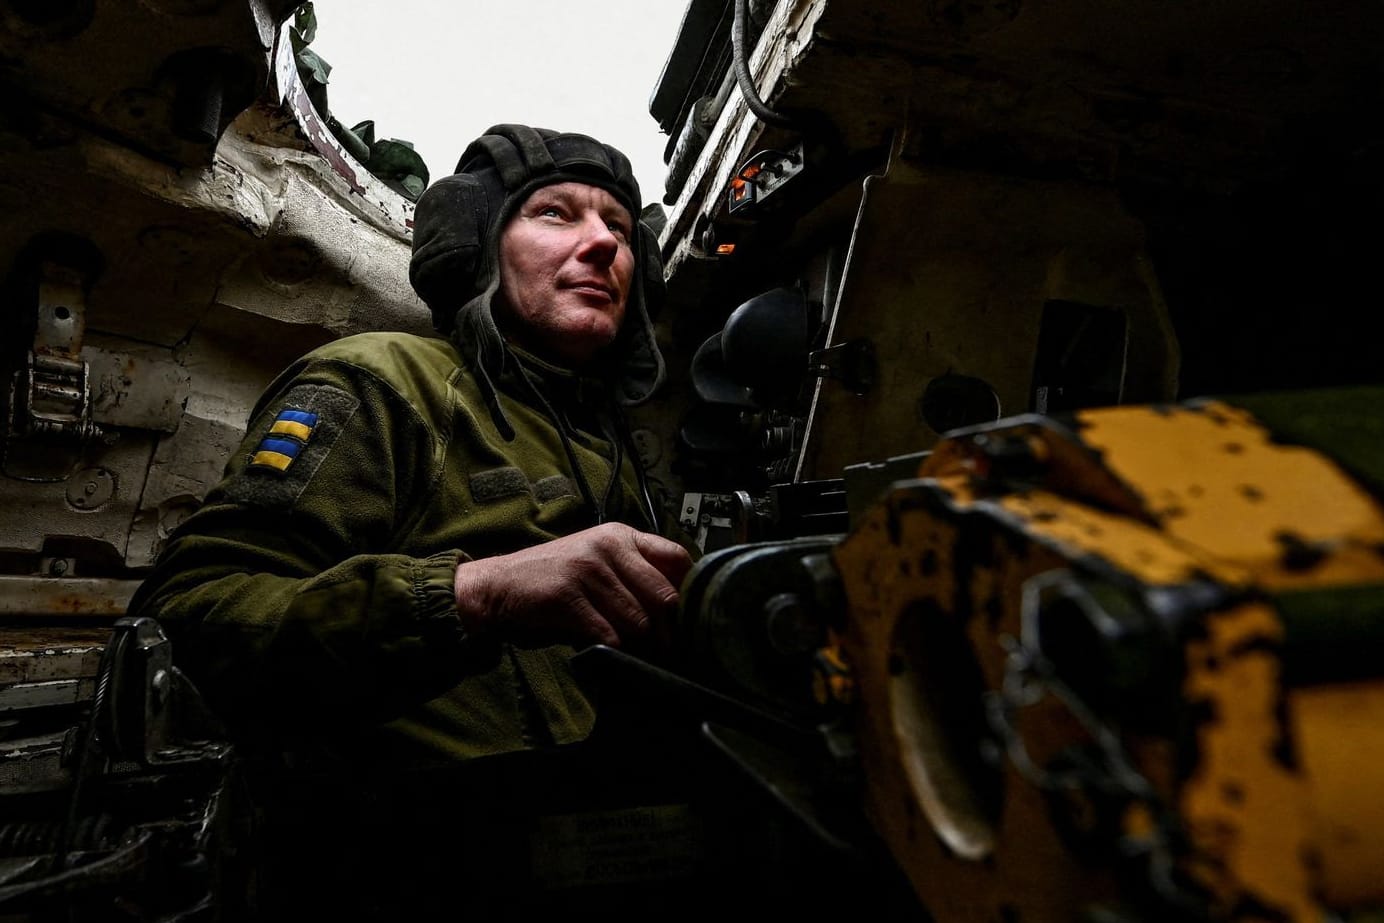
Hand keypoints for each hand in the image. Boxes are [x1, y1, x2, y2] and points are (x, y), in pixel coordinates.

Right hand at [453, 523, 692, 648]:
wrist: (498, 586)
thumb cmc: (555, 580)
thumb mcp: (598, 563)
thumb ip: (635, 574)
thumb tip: (682, 608)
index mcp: (621, 536)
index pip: (676, 557)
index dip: (689, 591)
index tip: (688, 616)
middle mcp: (608, 547)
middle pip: (665, 596)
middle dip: (668, 630)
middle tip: (665, 650)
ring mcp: (588, 570)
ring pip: (639, 620)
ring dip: (638, 644)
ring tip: (632, 651)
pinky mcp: (568, 597)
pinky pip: (609, 634)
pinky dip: (610, 649)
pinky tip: (601, 648)